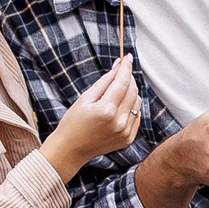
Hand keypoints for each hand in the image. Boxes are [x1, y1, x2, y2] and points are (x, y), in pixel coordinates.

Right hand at [41, 56, 140, 174]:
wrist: (71, 149)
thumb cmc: (73, 122)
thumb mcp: (85, 98)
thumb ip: (104, 82)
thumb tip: (118, 66)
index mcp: (106, 110)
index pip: (122, 83)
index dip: (126, 68)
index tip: (127, 57)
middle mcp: (119, 122)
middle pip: (133, 91)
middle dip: (129, 78)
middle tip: (121, 71)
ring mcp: (125, 132)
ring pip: (137, 103)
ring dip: (130, 92)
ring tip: (117, 91)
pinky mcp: (128, 138)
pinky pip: (137, 116)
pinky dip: (131, 107)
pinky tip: (119, 106)